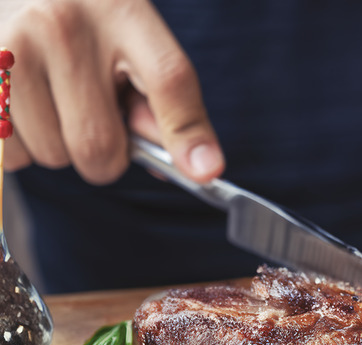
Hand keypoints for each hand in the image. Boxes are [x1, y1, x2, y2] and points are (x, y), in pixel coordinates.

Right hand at [0, 0, 223, 183]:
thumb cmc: (86, 16)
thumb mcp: (133, 37)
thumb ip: (162, 99)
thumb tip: (189, 166)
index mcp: (124, 13)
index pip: (168, 80)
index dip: (188, 133)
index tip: (203, 173)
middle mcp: (64, 25)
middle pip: (98, 146)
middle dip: (105, 156)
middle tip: (98, 123)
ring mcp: (11, 46)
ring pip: (51, 155)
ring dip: (59, 148)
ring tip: (53, 100)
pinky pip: (9, 153)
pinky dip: (20, 146)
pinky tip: (23, 106)